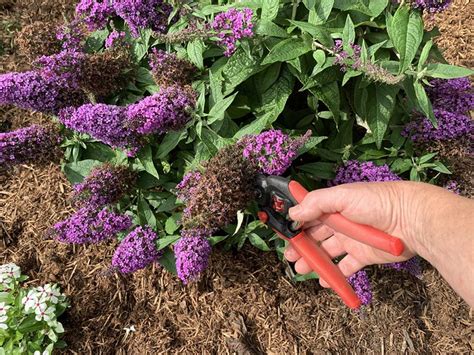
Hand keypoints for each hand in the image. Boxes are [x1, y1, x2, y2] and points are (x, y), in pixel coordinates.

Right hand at [284, 181, 423, 287]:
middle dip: (301, 246)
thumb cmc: (377, 202)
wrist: (412, 220)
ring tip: (301, 269)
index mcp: (334, 206)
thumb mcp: (343, 196)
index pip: (309, 215)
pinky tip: (324, 281)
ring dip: (313, 261)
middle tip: (290, 256)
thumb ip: (316, 203)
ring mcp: (351, 240)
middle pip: (315, 236)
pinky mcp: (362, 256)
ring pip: (327, 252)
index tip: (283, 234)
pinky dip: (334, 275)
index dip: (296, 224)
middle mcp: (340, 223)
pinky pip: (345, 267)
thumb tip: (293, 213)